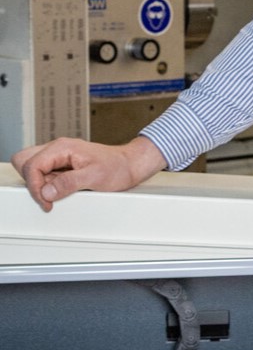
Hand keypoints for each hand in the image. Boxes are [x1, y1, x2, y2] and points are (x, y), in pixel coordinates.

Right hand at [11, 135, 166, 210]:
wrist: (130, 164)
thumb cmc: (117, 167)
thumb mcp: (94, 178)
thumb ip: (68, 183)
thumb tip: (47, 191)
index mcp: (62, 147)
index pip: (31, 164)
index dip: (34, 186)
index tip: (46, 201)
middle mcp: (57, 149)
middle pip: (25, 162)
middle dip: (32, 181)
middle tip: (49, 195)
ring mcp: (59, 156)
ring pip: (33, 168)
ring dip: (40, 183)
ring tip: (60, 192)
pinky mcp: (62, 164)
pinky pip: (45, 173)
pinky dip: (48, 184)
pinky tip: (63, 190)